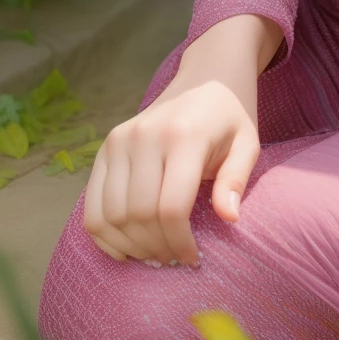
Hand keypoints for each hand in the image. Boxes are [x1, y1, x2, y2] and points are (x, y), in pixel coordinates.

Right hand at [83, 72, 259, 266]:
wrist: (203, 80)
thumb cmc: (228, 119)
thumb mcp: (247, 143)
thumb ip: (237, 180)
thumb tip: (229, 218)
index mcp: (183, 136)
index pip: (171, 208)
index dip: (181, 243)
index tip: (193, 260)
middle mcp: (144, 137)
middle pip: (139, 216)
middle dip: (157, 248)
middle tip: (174, 259)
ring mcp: (119, 140)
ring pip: (111, 215)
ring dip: (131, 246)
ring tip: (154, 254)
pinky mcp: (105, 147)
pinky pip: (92, 205)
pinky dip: (104, 235)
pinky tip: (127, 247)